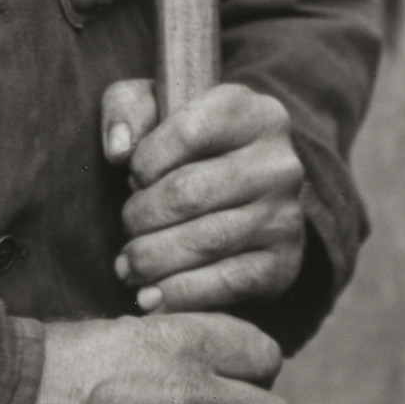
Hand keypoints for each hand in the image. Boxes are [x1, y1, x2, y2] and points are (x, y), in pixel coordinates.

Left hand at [101, 80, 305, 312]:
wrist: (242, 187)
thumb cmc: (185, 142)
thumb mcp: (154, 105)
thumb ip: (126, 109)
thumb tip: (118, 149)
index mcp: (249, 111)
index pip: (188, 132)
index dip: (146, 161)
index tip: (132, 176)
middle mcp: (278, 162)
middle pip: (191, 193)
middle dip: (142, 216)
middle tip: (126, 229)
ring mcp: (286, 215)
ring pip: (207, 241)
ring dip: (154, 259)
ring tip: (127, 267)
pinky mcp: (284, 263)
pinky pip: (229, 283)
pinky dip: (183, 294)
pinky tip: (152, 298)